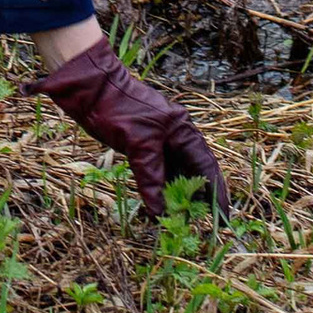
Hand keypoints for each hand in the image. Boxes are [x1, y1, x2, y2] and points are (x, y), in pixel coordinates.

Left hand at [33, 28, 229, 220]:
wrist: (90, 88)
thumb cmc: (116, 107)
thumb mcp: (137, 143)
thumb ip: (151, 176)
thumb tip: (159, 210)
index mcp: (182, 130)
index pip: (206, 166)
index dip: (216, 192)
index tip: (223, 217)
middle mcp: (175, 136)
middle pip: (193, 172)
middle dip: (197, 199)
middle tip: (200, 224)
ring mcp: (159, 142)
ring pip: (175, 174)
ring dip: (177, 197)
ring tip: (180, 220)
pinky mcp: (143, 147)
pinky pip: (158, 173)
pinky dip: (159, 189)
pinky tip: (159, 206)